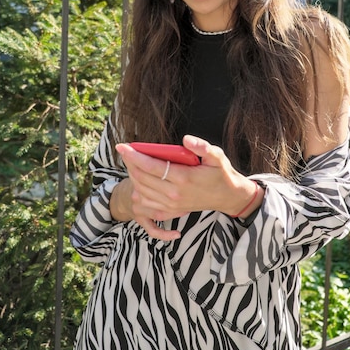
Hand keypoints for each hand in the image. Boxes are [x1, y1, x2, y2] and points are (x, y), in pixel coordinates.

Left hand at [112, 136, 262, 240]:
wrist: (227, 196)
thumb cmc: (220, 173)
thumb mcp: (216, 156)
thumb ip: (202, 147)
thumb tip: (186, 139)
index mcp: (183, 178)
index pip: (151, 166)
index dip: (134, 155)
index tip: (122, 146)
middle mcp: (174, 193)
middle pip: (142, 178)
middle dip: (129, 163)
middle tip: (124, 151)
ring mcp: (172, 204)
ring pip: (141, 190)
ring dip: (132, 175)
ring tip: (130, 161)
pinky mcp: (171, 210)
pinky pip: (147, 202)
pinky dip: (138, 190)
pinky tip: (138, 179)